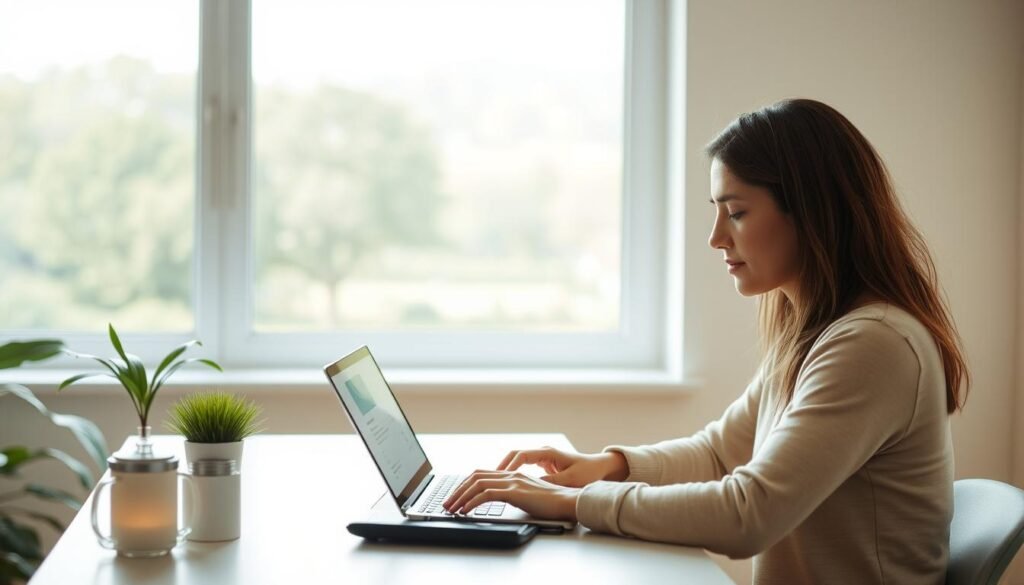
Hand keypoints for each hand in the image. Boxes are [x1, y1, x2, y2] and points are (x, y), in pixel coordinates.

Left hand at [442, 470, 580, 520]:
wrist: (569, 502)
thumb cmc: (552, 503)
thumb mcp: (528, 496)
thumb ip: (513, 494)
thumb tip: (498, 501)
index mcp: (513, 474)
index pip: (481, 474)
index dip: (465, 483)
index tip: (455, 496)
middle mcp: (511, 474)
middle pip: (475, 476)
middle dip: (457, 489)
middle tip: (447, 503)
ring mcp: (513, 481)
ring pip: (477, 483)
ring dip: (461, 496)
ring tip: (452, 508)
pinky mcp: (515, 491)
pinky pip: (487, 494)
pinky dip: (472, 502)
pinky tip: (466, 510)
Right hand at [497, 447, 628, 487]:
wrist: (601, 468)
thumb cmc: (588, 472)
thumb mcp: (570, 479)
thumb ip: (552, 482)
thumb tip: (533, 486)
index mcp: (548, 452)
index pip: (521, 455)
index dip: (509, 466)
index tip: (500, 476)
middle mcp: (543, 453)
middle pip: (515, 455)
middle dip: (502, 466)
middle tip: (489, 478)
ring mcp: (543, 459)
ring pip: (518, 461)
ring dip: (506, 471)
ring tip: (494, 482)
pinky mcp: (544, 466)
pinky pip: (524, 468)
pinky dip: (514, 475)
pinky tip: (508, 485)